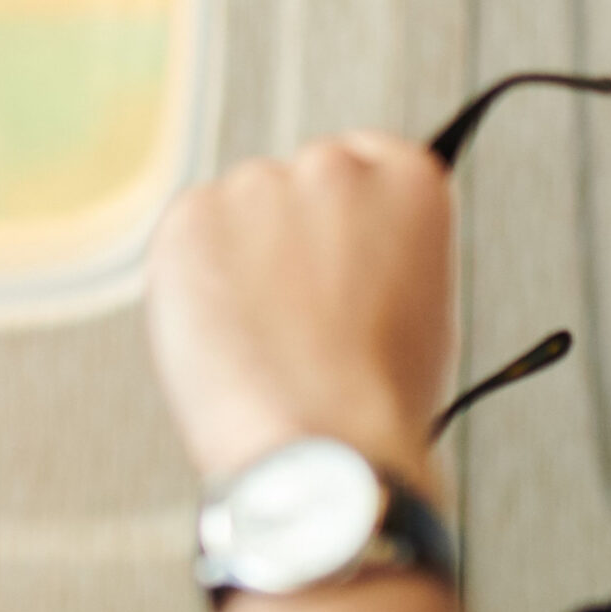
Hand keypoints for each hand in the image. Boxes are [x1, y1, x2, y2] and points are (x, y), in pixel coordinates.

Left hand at [146, 135, 454, 482]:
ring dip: (238, 259)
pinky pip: (188, 239)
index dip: (341, 223)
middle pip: (294, 185)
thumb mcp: (422, 303)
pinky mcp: (192, 215)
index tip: (334, 261)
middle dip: (286, 239)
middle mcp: (334, 165)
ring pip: (237, 215)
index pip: (364, 162)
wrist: (323, 449)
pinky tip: (224, 336)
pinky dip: (193, 281)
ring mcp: (259, 186)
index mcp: (408, 177)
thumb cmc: (377, 402)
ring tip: (262, 341)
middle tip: (295, 318)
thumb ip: (382, 246)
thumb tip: (337, 240)